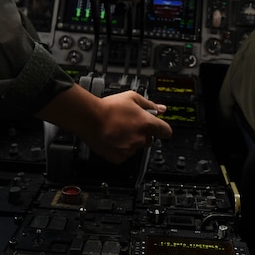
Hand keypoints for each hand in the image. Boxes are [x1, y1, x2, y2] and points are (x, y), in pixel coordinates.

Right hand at [36, 84, 171, 163]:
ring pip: (136, 147)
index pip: (166, 132)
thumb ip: (150, 104)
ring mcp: (130, 149)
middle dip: (142, 133)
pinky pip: (124, 155)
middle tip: (130, 125)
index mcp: (147, 124)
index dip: (162, 128)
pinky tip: (113, 138)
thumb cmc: (108, 107)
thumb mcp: (132, 97)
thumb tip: (161, 109)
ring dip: (130, 141)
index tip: (157, 127)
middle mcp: (140, 139)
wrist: (88, 118)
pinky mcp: (118, 157)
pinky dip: (120, 149)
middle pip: (149, 140)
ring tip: (118, 130)